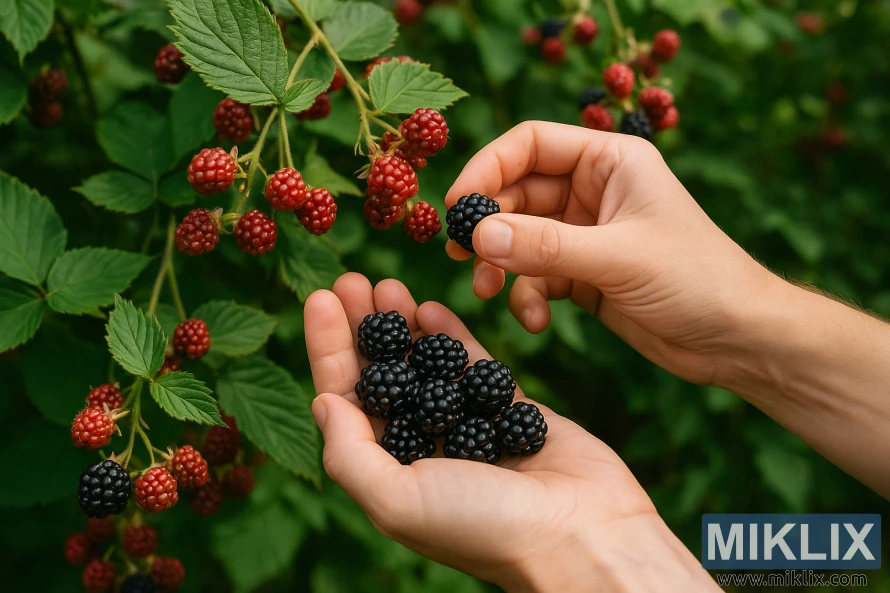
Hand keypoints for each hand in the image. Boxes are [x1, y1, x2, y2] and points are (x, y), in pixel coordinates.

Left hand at [304, 273, 717, 591]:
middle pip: (381, 376)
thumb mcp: (397, 500)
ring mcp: (466, 426)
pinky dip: (449, 336)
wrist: (583, 534)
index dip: (329, 349)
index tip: (319, 298)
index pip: (347, 401)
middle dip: (362, 328)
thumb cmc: (485, 527)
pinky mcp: (508, 409)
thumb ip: (351, 452)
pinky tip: (429, 307)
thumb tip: (323, 402)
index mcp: (389, 473)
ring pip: (423, 365)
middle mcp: (422, 448)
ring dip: (401, 325)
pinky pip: (470, 365)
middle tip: (350, 277)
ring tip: (384, 282)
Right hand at [445, 121, 777, 385]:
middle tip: (459, 255)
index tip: (456, 206)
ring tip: (488, 291)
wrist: (738, 339)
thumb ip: (545, 246)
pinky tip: (535, 320)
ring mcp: (586, 234)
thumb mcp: (618, 258)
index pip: (530, 144)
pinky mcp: (583, 275)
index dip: (487, 168)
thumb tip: (476, 236)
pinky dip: (527, 296)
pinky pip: (536, 276)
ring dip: (501, 265)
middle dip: (489, 226)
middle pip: (516, 193)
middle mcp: (594, 191)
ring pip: (520, 238)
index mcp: (610, 161)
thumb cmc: (698, 279)